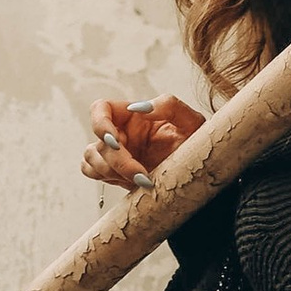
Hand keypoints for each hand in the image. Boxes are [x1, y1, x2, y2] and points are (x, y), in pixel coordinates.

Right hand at [83, 92, 205, 187]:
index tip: (116, 142)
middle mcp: (120, 132)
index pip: (101, 109)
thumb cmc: (197, 142)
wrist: (200, 172)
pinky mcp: (115, 172)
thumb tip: (140, 108)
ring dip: (110, 172)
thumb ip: (169, 106)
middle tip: (142, 176)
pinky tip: (131, 184)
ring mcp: (116, 153)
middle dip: (118, 162)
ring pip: (91, 159)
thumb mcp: (191, 121)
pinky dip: (104, 178)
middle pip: (98, 143)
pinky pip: (92, 172)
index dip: (99, 124)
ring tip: (142, 181)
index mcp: (133, 115)